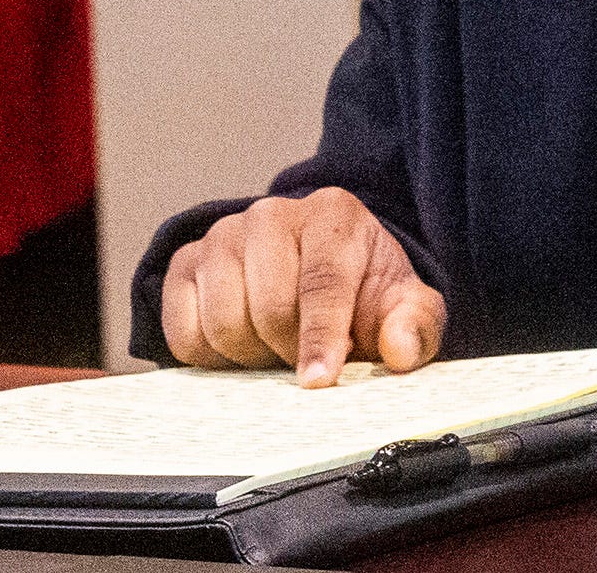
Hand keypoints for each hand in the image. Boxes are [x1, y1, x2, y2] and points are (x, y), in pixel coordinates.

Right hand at [162, 189, 445, 385]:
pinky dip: (211, 354)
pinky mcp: (184, 262)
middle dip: (291, 349)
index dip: (320, 337)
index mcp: (332, 216)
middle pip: (269, 308)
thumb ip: (413, 327)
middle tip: (307, 354)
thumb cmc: (362, 292)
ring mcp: (222, 235)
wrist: (319, 275)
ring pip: (222, 321)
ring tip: (276, 345)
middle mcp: (271, 214)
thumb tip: (400, 350)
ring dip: (250, 353)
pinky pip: (183, 330)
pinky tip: (242, 343)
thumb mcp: (403, 306)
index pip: (322, 282)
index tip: (318, 380)